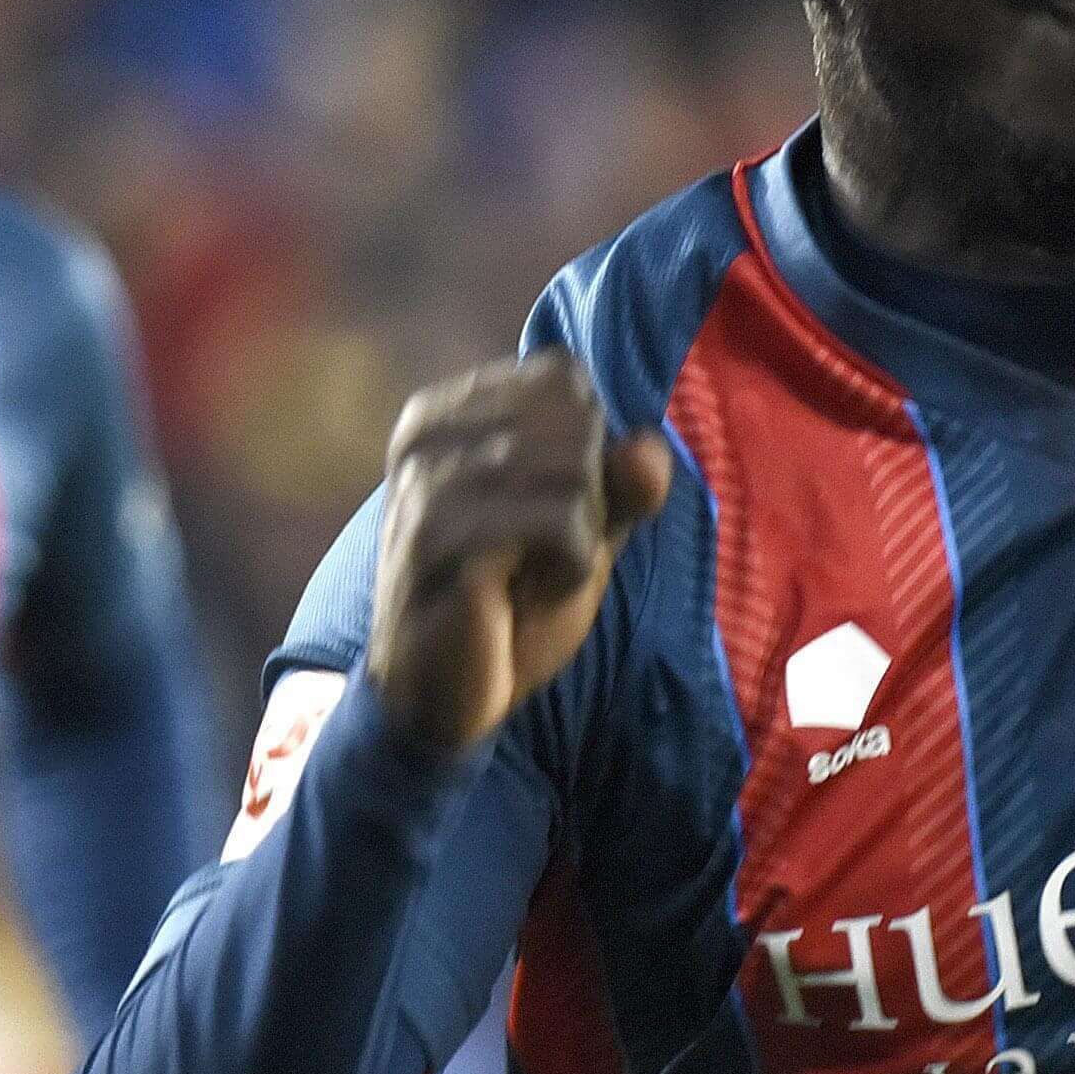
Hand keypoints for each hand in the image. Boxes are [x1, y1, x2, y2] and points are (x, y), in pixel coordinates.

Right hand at [365, 353, 671, 758]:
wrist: (439, 696)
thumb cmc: (508, 601)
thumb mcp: (581, 530)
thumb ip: (621, 483)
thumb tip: (649, 446)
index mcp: (444, 413)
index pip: (563, 377)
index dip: (586, 447)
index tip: (540, 507)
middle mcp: (425, 435)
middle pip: (576, 419)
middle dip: (586, 497)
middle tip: (534, 553)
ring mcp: (428, 485)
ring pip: (575, 471)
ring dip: (579, 539)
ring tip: (526, 576)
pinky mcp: (442, 540)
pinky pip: (565, 524)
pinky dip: (571, 570)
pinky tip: (522, 598)